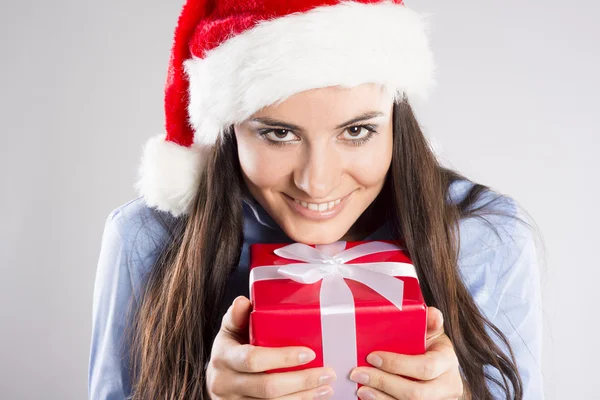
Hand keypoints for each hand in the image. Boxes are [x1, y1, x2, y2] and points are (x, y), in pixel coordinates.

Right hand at [206, 296, 336, 398]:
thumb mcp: (229, 331)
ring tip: (326, 387)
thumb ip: (237, 316)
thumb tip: (244, 301)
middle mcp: (225, 383)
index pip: (253, 359)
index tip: (308, 354)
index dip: (283, 358)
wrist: (215, 381)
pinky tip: (311, 398)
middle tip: (327, 374)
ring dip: (303, 397)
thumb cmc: (229, 351)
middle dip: (301, 381)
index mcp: (224, 357)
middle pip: (268, 387)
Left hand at [349, 307, 463, 399]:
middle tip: (359, 373)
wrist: (442, 372)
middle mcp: (447, 385)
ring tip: (361, 388)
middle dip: (383, 383)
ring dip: (380, 397)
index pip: (425, 367)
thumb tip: (431, 313)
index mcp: (447, 361)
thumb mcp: (432, 333)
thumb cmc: (432, 349)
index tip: (372, 357)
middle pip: (416, 393)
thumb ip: (429, 322)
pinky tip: (369, 396)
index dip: (397, 364)